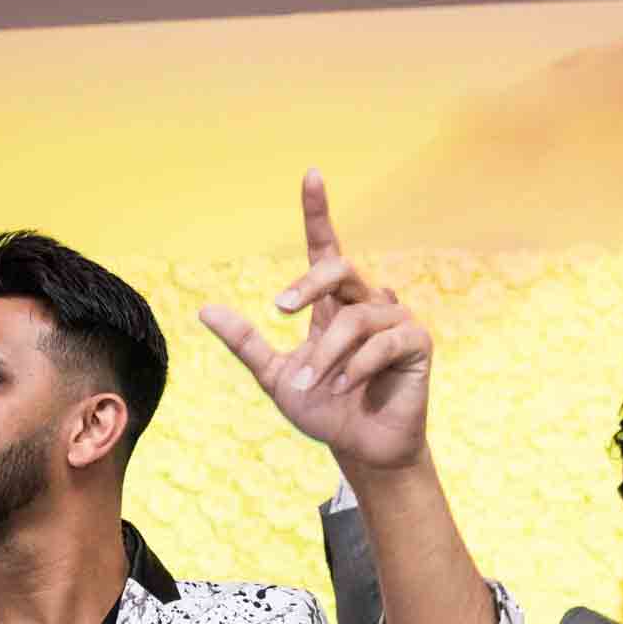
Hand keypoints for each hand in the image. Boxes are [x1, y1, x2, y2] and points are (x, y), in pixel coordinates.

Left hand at [201, 170, 432, 477]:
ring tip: (312, 384)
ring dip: (326, 354)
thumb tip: (205, 310)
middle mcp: (365, 303)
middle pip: (340, 268)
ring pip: (355, 318)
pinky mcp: (417, 343)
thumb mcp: (275, 377)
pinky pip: (385, 342)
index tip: (311, 175)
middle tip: (279, 309)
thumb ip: (247, 343)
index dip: (318, 212)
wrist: (360, 448)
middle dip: (308, 283)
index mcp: (331, 305)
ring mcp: (395, 321)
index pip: (326, 248)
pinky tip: (344, 386)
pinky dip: (358, 366)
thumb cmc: (323, 409)